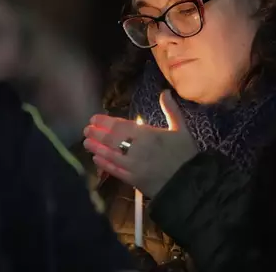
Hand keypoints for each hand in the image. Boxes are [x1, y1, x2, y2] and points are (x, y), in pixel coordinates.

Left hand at [83, 90, 198, 196]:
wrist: (189, 183)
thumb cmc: (186, 154)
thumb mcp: (181, 129)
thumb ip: (171, 110)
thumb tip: (165, 92)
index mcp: (147, 135)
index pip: (121, 125)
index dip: (105, 121)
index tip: (94, 118)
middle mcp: (136, 149)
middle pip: (111, 139)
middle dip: (97, 134)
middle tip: (86, 129)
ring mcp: (133, 165)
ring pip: (110, 155)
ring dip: (96, 148)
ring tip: (86, 142)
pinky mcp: (132, 180)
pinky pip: (114, 171)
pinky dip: (104, 165)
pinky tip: (96, 159)